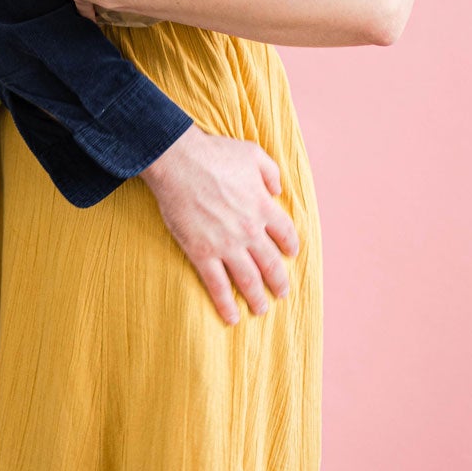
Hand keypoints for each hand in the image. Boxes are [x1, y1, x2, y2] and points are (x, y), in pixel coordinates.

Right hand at [140, 124, 300, 323]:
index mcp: (263, 206)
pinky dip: (225, 303)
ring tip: (261, 309)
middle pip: (271, 263)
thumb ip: (271, 173)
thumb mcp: (253, 154)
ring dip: (257, 297)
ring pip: (248, 279)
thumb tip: (278, 190)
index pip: (286, 233)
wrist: (179, 162)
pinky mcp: (202, 252)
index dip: (291, 245)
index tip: (291, 254)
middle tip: (282, 294)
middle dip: (278, 282)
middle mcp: (250, 230)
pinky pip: (217, 285)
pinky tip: (231, 317)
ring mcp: (226, 244)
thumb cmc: (214, 154)